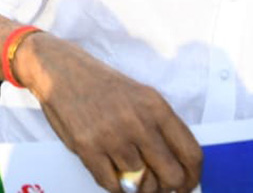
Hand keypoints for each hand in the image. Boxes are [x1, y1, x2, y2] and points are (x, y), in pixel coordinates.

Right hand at [18, 34, 201, 192]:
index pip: (191, 154)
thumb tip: (179, 167)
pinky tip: (108, 168)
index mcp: (155, 106)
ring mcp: (112, 135)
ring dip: (134, 183)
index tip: (186, 185)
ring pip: (140, 183)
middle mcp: (138, 121)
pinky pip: (112, 185)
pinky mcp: (88, 147)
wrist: (60, 70)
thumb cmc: (101, 86)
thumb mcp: (140, 96)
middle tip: (153, 183)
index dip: (192, 177)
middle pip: (171, 177)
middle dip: (164, 186)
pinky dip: (113, 184)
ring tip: (123, 167)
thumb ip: (161, 128)